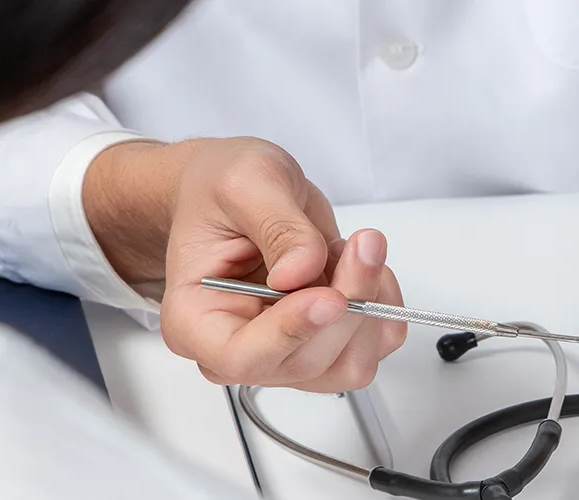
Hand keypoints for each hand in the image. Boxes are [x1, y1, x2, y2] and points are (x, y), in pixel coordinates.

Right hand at [84, 137, 405, 391]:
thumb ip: (277, 226)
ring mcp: (287, 351)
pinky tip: (362, 265)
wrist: (237, 196)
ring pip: (348, 364)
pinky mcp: (326, 342)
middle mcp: (239, 348)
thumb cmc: (220, 192)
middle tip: (364, 244)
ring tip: (351, 250)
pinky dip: (384, 303)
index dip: (291, 334)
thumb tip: (302, 270)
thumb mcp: (245, 184)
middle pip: (306, 362)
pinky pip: (375, 345)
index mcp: (194, 321)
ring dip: (369, 304)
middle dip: (348, 304)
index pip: (242, 358)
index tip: (329, 297)